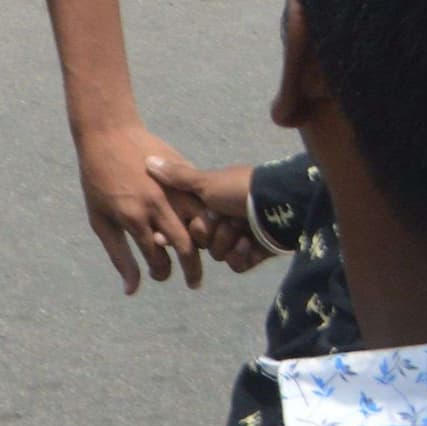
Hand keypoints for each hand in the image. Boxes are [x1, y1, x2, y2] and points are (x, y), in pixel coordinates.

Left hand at [77, 123, 206, 293]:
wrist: (108, 132)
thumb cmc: (98, 179)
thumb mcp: (99, 218)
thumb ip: (119, 255)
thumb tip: (131, 290)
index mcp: (134, 217)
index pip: (158, 259)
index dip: (160, 273)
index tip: (159, 275)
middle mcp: (158, 204)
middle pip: (187, 247)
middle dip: (193, 270)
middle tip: (193, 283)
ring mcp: (175, 186)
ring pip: (203, 223)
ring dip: (206, 244)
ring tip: (202, 256)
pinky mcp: (185, 172)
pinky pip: (204, 200)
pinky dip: (208, 217)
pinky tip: (204, 227)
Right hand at [147, 156, 270, 271]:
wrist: (277, 203)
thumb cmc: (239, 189)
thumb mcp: (205, 182)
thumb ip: (177, 178)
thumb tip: (148, 160)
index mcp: (211, 203)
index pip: (187, 222)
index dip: (183, 228)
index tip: (174, 232)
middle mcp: (224, 219)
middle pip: (202, 240)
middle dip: (210, 234)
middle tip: (223, 222)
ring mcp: (239, 237)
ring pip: (219, 254)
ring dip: (227, 243)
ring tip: (241, 232)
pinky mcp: (254, 254)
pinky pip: (236, 265)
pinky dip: (240, 256)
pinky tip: (248, 244)